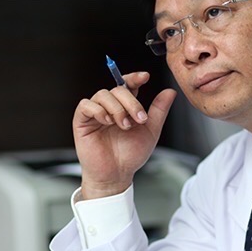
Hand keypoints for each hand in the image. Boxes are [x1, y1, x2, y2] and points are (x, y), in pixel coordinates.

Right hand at [72, 71, 176, 199]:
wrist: (118, 173)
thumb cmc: (131, 154)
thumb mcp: (150, 130)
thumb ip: (159, 110)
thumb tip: (170, 91)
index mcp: (125, 107)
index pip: (128, 85)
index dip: (135, 78)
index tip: (145, 77)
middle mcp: (110, 107)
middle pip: (118, 89)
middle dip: (131, 102)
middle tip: (139, 119)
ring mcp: (95, 113)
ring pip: (103, 94)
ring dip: (117, 108)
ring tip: (124, 125)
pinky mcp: (82, 121)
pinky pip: (86, 105)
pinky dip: (98, 111)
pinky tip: (107, 122)